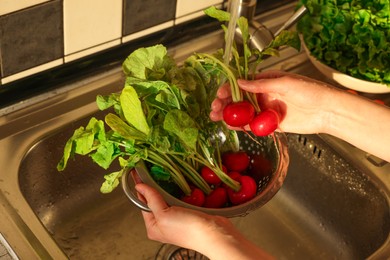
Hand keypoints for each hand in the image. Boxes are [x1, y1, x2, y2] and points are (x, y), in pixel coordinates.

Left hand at [135, 183, 273, 259]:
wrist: (214, 234)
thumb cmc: (188, 229)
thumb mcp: (164, 214)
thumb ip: (152, 200)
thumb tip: (140, 186)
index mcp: (154, 227)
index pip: (143, 204)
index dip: (141, 188)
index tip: (138, 173)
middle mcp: (164, 223)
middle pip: (155, 200)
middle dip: (154, 186)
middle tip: (151, 169)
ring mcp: (177, 218)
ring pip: (169, 197)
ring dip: (168, 187)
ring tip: (163, 172)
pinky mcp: (189, 212)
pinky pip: (181, 198)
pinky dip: (180, 190)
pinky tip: (180, 182)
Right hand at [210, 70, 338, 133]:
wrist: (327, 111)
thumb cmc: (311, 91)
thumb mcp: (285, 83)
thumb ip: (262, 85)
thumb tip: (241, 83)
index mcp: (266, 82)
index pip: (242, 84)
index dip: (229, 89)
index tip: (219, 95)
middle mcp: (264, 95)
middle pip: (239, 99)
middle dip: (224, 103)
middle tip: (214, 109)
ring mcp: (266, 110)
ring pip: (242, 113)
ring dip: (228, 115)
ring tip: (215, 118)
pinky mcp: (270, 124)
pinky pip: (252, 125)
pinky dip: (240, 126)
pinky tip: (230, 126)